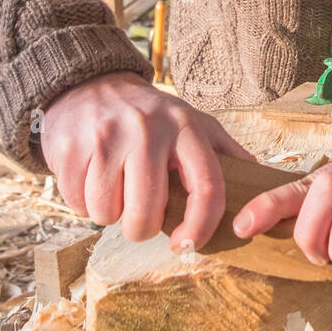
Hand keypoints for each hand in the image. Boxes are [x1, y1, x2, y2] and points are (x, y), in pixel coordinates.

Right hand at [39, 71, 252, 248]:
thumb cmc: (148, 115)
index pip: (207, 188)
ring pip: (107, 214)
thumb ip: (226, 150)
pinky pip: (76, 204)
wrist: (88, 84)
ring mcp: (106, 138)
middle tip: (139, 213)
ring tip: (114, 185)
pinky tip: (90, 176)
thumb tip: (262, 180)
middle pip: (146, 214)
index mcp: (186, 128)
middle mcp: (148, 130)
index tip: (188, 246)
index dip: (201, 227)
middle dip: (141, 228)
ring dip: (109, 212)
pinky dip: (82, 202)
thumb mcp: (192, 121)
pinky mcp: (69, 148)